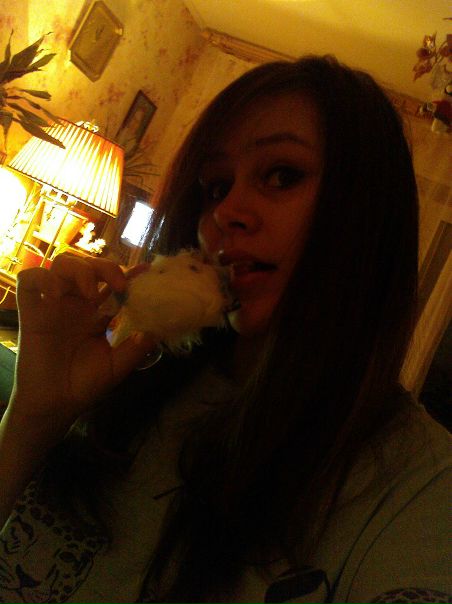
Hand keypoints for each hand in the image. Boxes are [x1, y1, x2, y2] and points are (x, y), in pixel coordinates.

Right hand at [10, 254, 155, 431]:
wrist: (56, 406)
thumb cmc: (85, 385)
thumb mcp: (118, 365)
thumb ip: (137, 346)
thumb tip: (158, 328)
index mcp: (97, 313)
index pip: (112, 282)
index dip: (127, 273)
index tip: (145, 270)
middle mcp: (76, 304)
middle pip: (88, 265)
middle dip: (106, 267)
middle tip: (119, 285)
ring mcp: (53, 305)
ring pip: (61, 263)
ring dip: (79, 269)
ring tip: (91, 293)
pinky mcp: (31, 312)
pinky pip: (29, 280)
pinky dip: (43, 278)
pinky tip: (56, 295)